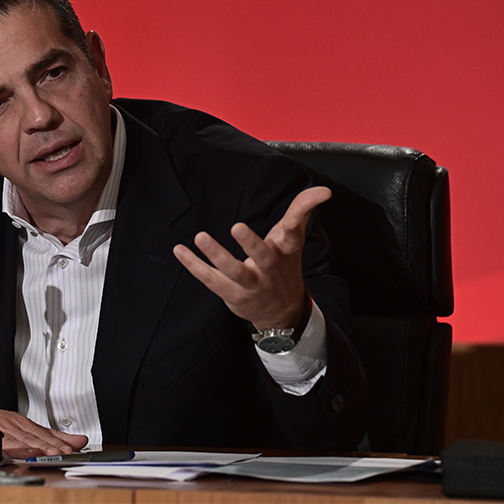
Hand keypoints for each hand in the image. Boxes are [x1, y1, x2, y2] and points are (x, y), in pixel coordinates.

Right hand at [0, 393, 87, 458]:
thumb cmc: (1, 424)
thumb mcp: (28, 427)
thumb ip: (53, 436)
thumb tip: (80, 441)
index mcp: (25, 424)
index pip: (46, 433)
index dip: (61, 440)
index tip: (76, 446)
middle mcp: (15, 425)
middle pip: (36, 436)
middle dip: (52, 445)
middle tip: (66, 451)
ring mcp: (2, 431)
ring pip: (21, 440)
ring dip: (36, 447)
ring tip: (50, 453)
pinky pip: (2, 444)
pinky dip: (12, 449)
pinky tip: (21, 454)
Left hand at [172, 186, 330, 329]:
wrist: (282, 313)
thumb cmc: (283, 266)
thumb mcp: (293, 239)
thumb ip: (302, 210)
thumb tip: (323, 191)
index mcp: (286, 253)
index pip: (293, 240)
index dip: (292, 230)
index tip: (289, 222)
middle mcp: (269, 270)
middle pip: (263, 257)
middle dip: (252, 244)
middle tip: (237, 226)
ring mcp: (250, 284)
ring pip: (234, 272)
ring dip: (216, 255)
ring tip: (200, 237)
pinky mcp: (232, 295)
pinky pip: (211, 280)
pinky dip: (194, 266)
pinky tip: (180, 251)